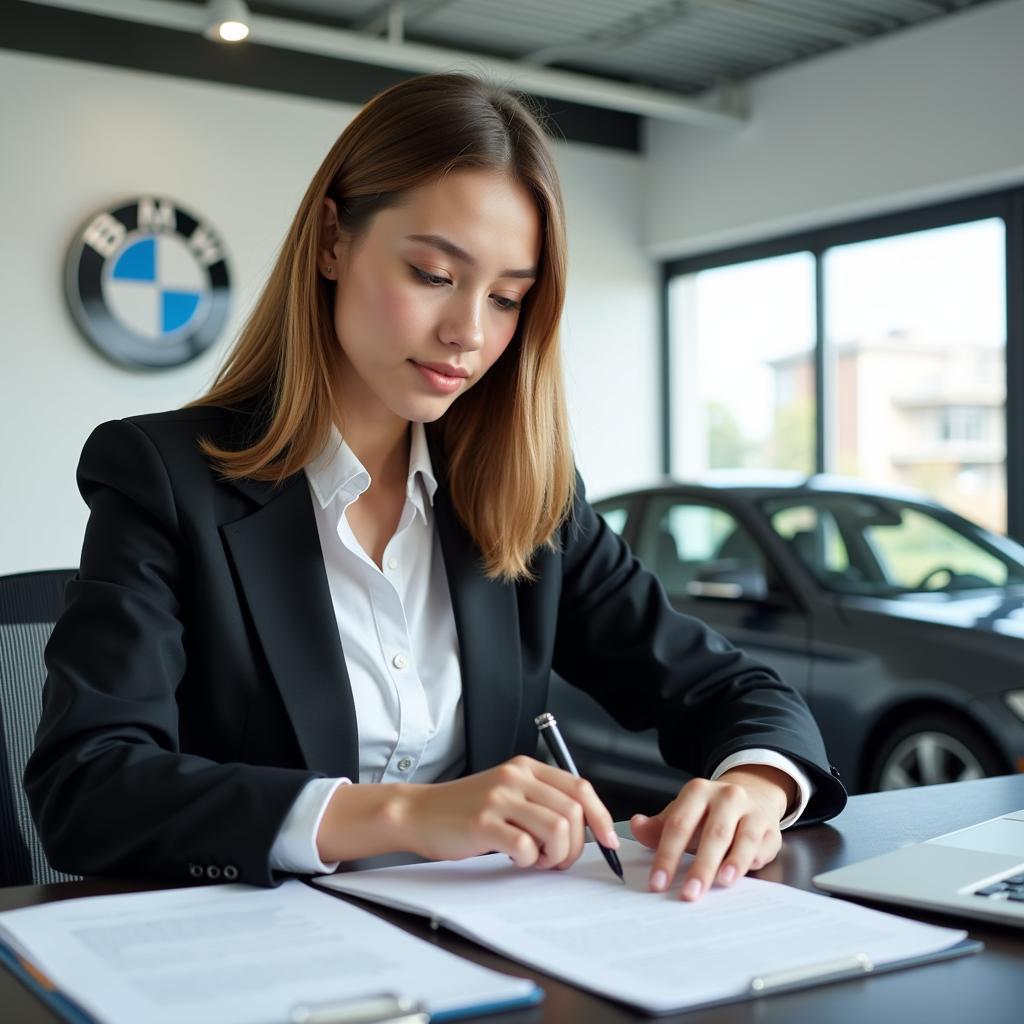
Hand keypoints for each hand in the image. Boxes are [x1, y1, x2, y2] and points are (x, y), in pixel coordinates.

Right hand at [397, 756, 619, 868]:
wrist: (418, 812)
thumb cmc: (464, 809)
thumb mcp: (507, 792)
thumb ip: (540, 800)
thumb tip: (584, 829)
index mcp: (525, 767)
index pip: (580, 787)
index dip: (600, 817)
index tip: (608, 841)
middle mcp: (515, 777)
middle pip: (573, 812)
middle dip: (575, 846)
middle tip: (557, 860)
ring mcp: (499, 798)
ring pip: (557, 828)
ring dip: (555, 855)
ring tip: (537, 860)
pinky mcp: (483, 823)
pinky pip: (526, 847)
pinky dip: (528, 861)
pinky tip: (514, 859)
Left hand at [630, 765, 794, 900]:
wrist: (753, 795)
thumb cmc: (710, 812)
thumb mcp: (683, 813)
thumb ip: (659, 826)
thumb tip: (637, 827)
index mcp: (697, 792)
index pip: (679, 824)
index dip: (667, 855)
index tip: (658, 882)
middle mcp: (726, 796)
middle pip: (712, 833)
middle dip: (700, 866)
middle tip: (689, 893)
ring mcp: (751, 810)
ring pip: (742, 839)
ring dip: (732, 863)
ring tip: (720, 883)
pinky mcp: (770, 827)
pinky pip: (761, 847)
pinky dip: (751, 862)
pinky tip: (740, 876)